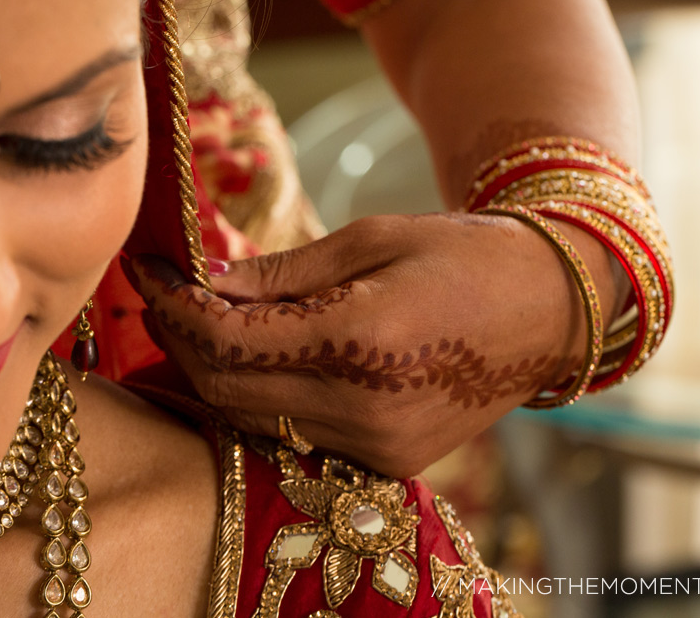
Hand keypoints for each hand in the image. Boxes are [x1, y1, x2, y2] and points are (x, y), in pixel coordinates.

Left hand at [129, 212, 623, 476]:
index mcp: (364, 337)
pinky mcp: (388, 461)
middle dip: (182, 341)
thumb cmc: (466, 254)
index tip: (150, 271)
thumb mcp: (374, 238)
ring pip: (254, 418)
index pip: (229, 338)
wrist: (549, 310)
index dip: (176, 305)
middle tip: (164, 294)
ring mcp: (378, 445)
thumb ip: (284, 271)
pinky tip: (255, 358)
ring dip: (215, 372)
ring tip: (200, 321)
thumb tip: (206, 281)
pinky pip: (294, 434)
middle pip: (228, 387)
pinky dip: (261, 397)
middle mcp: (366, 406)